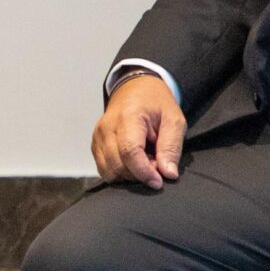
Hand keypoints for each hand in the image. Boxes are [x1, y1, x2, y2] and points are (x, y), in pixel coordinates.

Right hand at [94, 73, 186, 189]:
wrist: (136, 88)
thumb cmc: (156, 103)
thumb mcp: (174, 120)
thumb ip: (171, 147)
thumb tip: (168, 174)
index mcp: (128, 116)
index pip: (129, 152)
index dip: (144, 172)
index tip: (158, 181)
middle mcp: (107, 126)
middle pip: (117, 165)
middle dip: (139, 174)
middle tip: (156, 166)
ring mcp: (98, 136)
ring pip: (109, 171)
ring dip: (129, 175)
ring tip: (145, 162)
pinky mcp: (95, 144)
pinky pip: (104, 168)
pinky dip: (120, 172)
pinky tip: (133, 162)